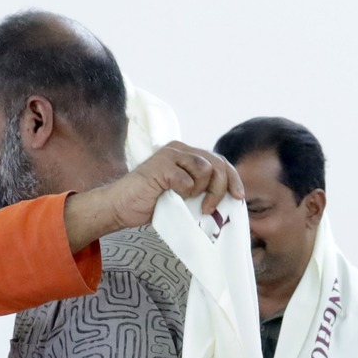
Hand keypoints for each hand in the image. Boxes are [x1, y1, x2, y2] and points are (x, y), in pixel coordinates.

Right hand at [63, 141, 245, 250]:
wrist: (119, 207)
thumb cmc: (149, 203)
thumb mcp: (182, 194)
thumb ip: (199, 188)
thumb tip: (226, 199)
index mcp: (186, 154)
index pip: (219, 161)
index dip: (233, 178)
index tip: (238, 197)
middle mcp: (179, 149)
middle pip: (216, 163)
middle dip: (220, 188)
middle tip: (210, 208)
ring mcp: (169, 155)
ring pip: (204, 169)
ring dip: (201, 190)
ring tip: (188, 200)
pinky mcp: (160, 166)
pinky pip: (186, 179)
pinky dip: (184, 191)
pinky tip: (172, 196)